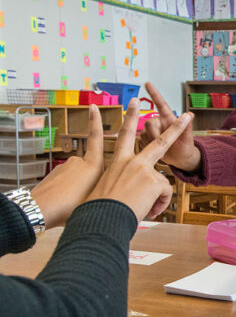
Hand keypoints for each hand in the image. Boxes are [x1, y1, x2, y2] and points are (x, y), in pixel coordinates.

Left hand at [31, 105, 103, 228]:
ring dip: (79, 189)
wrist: (40, 209)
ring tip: (77, 204)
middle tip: (88, 196)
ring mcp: (65, 168)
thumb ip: (107, 187)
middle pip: (91, 167)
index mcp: (92, 166)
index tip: (93, 107)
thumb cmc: (70, 206)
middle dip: (91, 180)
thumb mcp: (97, 198)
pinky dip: (68, 191)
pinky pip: (67, 182)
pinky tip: (67, 203)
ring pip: (79, 176)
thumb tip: (114, 186)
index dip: (95, 122)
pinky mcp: (56, 175)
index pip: (95, 138)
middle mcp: (79, 162)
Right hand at [87, 99, 193, 220]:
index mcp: (118, 162)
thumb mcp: (109, 191)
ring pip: (165, 180)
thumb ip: (126, 186)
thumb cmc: (100, 210)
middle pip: (158, 141)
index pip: (124, 135)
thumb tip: (139, 195)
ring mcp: (144, 169)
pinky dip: (159, 205)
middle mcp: (131, 162)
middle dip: (174, 128)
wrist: (101, 219)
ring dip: (160, 196)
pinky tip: (148, 211)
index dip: (129, 118)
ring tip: (148, 206)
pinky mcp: (153, 181)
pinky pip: (165, 195)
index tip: (133, 103)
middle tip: (185, 116)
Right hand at [139, 82, 200, 171]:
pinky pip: (141, 141)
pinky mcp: (145, 139)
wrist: (180, 159)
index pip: (161, 104)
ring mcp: (152, 131)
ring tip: (163, 149)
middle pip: (149, 122)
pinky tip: (156, 151)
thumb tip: (190, 114)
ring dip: (152, 143)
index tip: (147, 83)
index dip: (154, 94)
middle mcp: (159, 123)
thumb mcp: (188, 138)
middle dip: (154, 134)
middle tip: (163, 145)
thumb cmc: (186, 147)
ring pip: (143, 133)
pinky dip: (148, 147)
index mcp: (169, 120)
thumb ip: (187, 127)